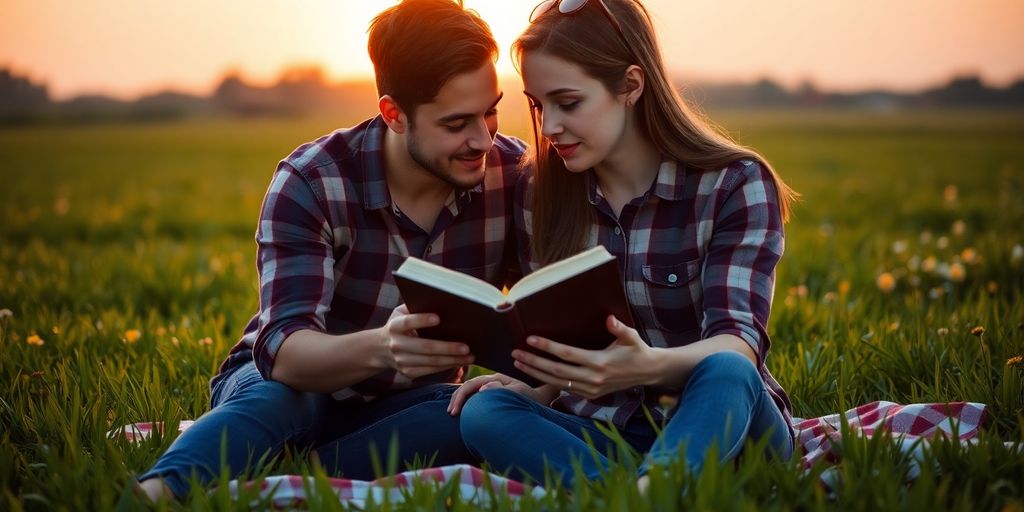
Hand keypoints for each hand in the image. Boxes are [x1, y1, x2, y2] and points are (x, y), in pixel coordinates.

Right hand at [379, 304, 474, 379]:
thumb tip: (442, 303)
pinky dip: (447, 367)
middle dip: (447, 348)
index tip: (438, 318)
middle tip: (466, 347)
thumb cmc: (399, 325)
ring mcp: (401, 361)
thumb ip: (415, 308)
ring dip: (452, 360)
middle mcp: (396, 344)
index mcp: (394, 326)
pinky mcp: (408, 372)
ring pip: (431, 362)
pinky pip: (431, 371)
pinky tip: (460, 362)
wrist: (380, 349)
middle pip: (425, 347)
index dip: (421, 320)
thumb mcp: (401, 313)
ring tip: (470, 356)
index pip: (407, 322)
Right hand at [447, 373, 558, 414]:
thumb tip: (484, 388)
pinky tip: (459, 410)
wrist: (539, 400)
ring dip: (459, 400)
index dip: (461, 397)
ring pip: (469, 390)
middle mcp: (491, 380)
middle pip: (468, 386)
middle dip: (457, 398)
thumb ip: (503, 390)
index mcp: (496, 378)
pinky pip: (473, 396)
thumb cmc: (530, 398)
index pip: (472, 384)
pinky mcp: (491, 394)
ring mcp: (490, 386)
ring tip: (452, 413)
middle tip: (451, 413)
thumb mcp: (519, 394)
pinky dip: (465, 402)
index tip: (455, 411)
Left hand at [511, 315, 656, 399]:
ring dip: (535, 373)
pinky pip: (564, 389)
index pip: (567, 354)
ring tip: (518, 363)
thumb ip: (619, 328)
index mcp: (600, 362)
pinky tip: (534, 373)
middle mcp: (593, 379)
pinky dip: (547, 381)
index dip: (547, 347)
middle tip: (514, 353)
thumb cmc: (637, 350)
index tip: (530, 339)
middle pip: (556, 371)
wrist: (648, 373)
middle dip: (533, 363)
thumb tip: (609, 319)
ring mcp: (591, 390)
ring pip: (556, 383)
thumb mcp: (631, 336)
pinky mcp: (590, 395)